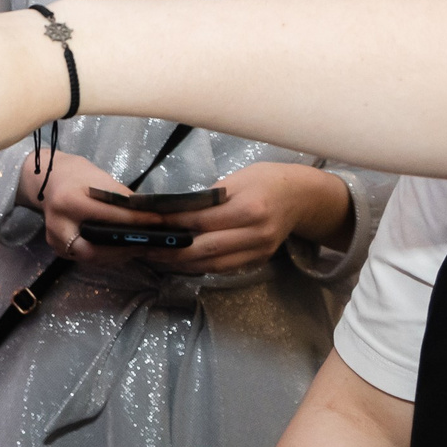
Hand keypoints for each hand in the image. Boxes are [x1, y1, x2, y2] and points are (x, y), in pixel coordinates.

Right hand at [20, 150, 156, 267]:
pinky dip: (105, 255)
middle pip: (94, 250)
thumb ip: (121, 197)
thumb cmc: (76, 175)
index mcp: (68, 202)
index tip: (157, 221)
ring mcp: (55, 240)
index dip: (134, 220)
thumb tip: (147, 212)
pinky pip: (85, 257)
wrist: (46, 181)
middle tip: (147, 244)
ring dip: (117, 255)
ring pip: (90, 258)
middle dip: (123, 249)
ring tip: (139, 246)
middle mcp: (58, 225)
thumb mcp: (99, 178)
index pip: (107, 216)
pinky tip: (122, 249)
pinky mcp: (58, 249)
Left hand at [132, 161, 352, 273]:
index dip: (172, 223)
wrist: (302, 197)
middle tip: (145, 248)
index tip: (148, 222)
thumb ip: (209, 197)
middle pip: (204, 248)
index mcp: (249, 208)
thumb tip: (174, 210)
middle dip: (171, 251)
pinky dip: (199, 266)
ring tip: (156, 257)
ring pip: (212, 264)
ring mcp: (258, 250)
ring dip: (181, 264)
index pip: (200, 219)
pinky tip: (180, 262)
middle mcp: (255, 233)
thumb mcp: (238, 178)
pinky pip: (224, 268)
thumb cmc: (266, 180)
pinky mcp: (258, 260)